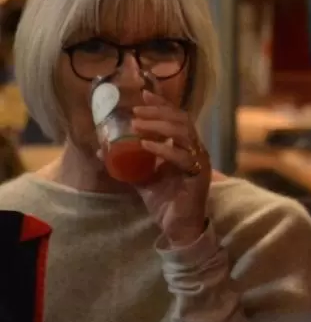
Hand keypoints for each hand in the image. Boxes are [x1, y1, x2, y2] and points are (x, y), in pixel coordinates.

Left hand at [131, 90, 211, 247]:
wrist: (180, 227)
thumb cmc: (165, 202)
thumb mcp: (142, 178)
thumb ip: (127, 163)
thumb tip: (100, 148)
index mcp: (185, 147)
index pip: (177, 118)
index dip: (161, 105)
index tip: (143, 94)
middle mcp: (195, 150)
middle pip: (182, 121)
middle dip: (158, 112)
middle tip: (136, 111)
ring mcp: (198, 162)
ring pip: (184, 134)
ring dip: (160, 126)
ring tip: (137, 125)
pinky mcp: (198, 175)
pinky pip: (182, 157)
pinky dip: (163, 149)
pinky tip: (145, 145)